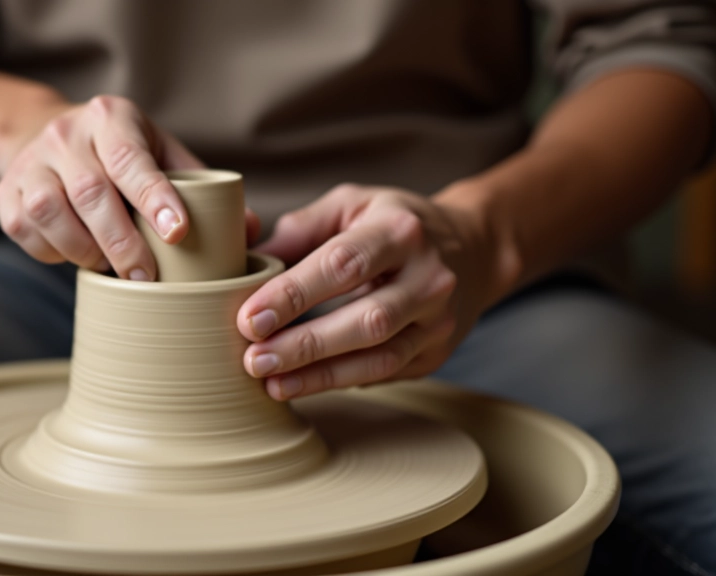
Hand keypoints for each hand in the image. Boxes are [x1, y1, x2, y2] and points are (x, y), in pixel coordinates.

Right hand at [0, 95, 202, 279]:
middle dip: (122, 242)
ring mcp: (29, 162)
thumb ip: (202, 188)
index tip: (178, 232)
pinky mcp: (5, 192)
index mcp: (110, 118)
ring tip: (109, 267)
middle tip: (146, 276)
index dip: (154, 197)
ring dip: (84, 249)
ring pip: (49, 212)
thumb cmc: (121, 154)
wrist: (45, 136)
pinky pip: (25, 230)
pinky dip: (53, 252)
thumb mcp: (161, 153)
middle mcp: (65, 134)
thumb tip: (250, 230)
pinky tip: (75, 254)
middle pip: (90, 192)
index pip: (131, 158)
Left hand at [237, 184, 497, 400]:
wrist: (471, 248)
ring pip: (379, 357)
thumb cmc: (391, 223)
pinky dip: (339, 383)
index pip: (343, 264)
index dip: (294, 294)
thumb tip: (243, 261)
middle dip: (305, 344)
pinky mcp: (436, 352)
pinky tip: (300, 385)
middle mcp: (429, 276)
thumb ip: (298, 231)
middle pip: (366, 319)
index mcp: (399, 230)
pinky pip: (384, 373)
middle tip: (254, 359)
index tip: (250, 318)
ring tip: (271, 383)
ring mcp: (438, 320)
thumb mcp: (349, 206)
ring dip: (320, 376)